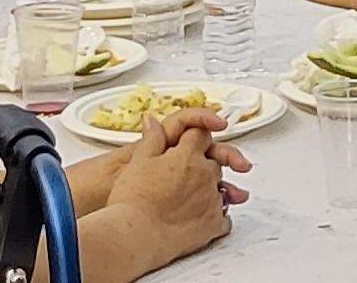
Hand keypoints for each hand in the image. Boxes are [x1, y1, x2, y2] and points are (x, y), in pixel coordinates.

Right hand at [109, 108, 246, 259]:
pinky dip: (216, 217)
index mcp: (187, 156)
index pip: (201, 135)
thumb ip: (152, 139)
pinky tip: (203, 218)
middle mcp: (205, 175)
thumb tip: (152, 121)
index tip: (192, 142)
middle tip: (187, 176)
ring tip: (195, 199)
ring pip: (221, 189)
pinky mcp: (213, 224)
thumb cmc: (132, 200)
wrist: (134, 235)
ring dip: (210, 191)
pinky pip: (224, 218)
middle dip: (203, 166)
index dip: (194, 138)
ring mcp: (211, 200)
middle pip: (213, 162)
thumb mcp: (138, 161)